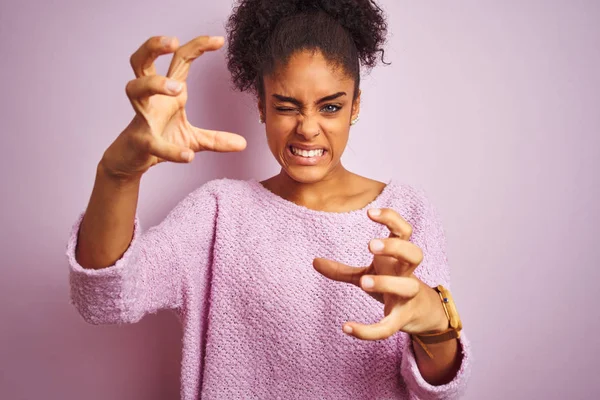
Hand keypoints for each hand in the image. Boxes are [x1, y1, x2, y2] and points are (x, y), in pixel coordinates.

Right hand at [101, 35, 246, 179]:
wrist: (132, 161)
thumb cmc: (158, 138)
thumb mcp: (193, 139)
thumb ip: (217, 139)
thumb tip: (243, 143)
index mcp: (168, 93)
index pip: (179, 60)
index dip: (197, 46)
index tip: (219, 40)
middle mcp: (151, 99)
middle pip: (141, 61)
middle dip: (153, 46)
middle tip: (173, 41)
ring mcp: (142, 117)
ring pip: (135, 89)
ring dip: (154, 83)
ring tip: (178, 88)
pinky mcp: (140, 141)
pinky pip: (153, 142)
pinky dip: (170, 149)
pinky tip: (187, 156)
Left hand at [313, 208, 447, 339]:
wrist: (419, 314)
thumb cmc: (392, 285)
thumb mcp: (367, 274)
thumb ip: (342, 270)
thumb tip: (314, 261)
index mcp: (398, 259)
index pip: (404, 231)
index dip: (392, 219)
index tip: (369, 213)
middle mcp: (408, 274)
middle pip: (415, 254)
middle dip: (396, 247)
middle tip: (370, 245)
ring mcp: (407, 296)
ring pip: (408, 286)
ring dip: (387, 282)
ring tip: (363, 282)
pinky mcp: (401, 319)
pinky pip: (388, 326)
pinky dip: (367, 330)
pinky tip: (345, 328)